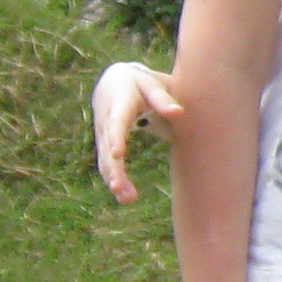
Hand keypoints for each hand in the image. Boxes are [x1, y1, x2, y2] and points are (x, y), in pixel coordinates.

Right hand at [93, 61, 182, 203]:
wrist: (113, 82)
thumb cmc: (140, 84)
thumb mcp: (152, 84)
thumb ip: (163, 98)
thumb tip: (179, 112)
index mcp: (119, 102)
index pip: (116, 121)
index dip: (116, 137)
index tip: (117, 154)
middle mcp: (106, 120)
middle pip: (107, 146)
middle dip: (114, 168)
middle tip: (121, 189)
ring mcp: (102, 133)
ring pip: (105, 158)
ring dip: (114, 179)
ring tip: (126, 199)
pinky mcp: (104, 143)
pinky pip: (106, 162)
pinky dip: (113, 178)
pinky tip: (123, 196)